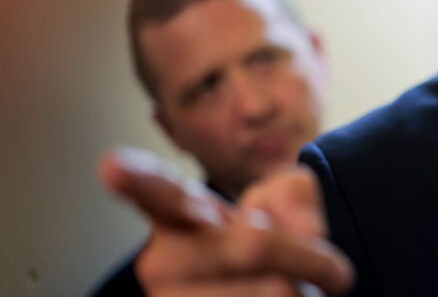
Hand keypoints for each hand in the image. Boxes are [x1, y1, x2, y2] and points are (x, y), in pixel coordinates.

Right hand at [99, 147, 353, 296]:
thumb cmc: (273, 257)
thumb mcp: (288, 207)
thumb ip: (294, 193)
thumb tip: (288, 228)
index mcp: (179, 215)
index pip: (157, 192)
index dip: (135, 179)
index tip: (112, 166)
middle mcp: (163, 262)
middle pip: (257, 244)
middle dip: (307, 254)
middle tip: (313, 265)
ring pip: (277, 288)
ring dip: (306, 290)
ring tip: (288, 294)